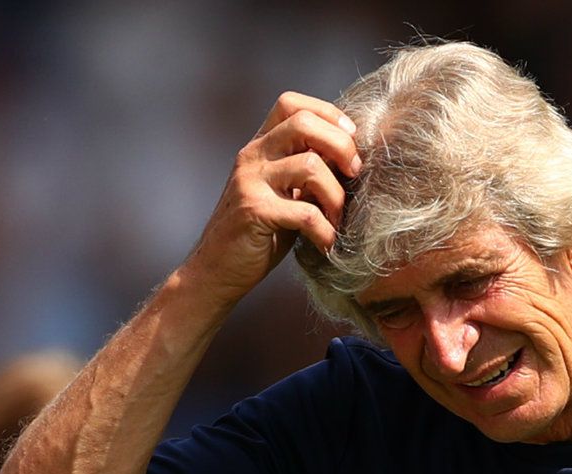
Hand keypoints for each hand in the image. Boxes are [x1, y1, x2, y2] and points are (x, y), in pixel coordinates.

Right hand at [183, 91, 360, 303]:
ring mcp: (250, 182)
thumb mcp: (283, 194)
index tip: (351, 142)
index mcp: (260, 147)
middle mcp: (252, 156)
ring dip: (336, 196)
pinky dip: (325, 232)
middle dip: (341, 146)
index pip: (291, 104)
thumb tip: (352, 159)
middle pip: (304, 123)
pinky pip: (305, 212)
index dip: (328, 114)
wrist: (215, 272)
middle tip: (355, 175)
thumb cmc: (258, 235)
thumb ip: (306, 173)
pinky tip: (327, 245)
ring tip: (337, 221)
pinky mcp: (254, 212)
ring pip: (310, 165)